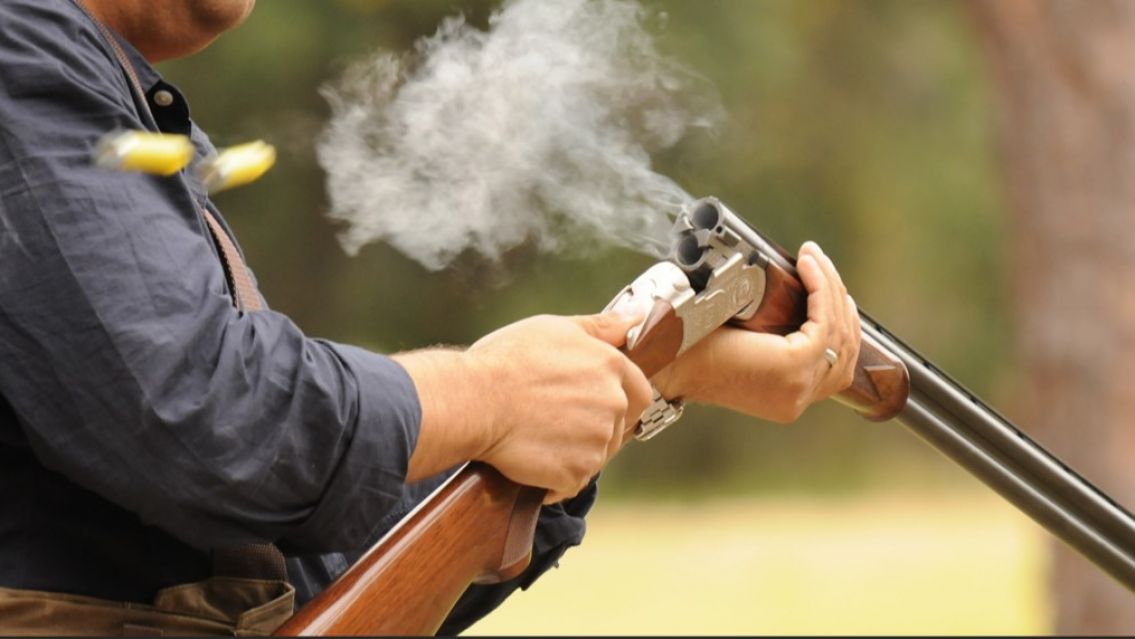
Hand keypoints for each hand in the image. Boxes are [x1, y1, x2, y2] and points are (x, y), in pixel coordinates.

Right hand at [398, 310, 652, 503]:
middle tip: (555, 422)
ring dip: (573, 452)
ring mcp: (597, 442)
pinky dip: (554, 479)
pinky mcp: (575, 473)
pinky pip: (572, 482)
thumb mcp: (556, 328)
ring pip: (595, 455)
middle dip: (593, 428)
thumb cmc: (507, 360)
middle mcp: (612, 404)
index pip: (640, 392)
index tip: (592, 405)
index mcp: (612, 367)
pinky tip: (530, 460)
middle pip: (617, 426)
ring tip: (538, 437)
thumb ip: (601, 327)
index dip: (620, 401)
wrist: (474, 401)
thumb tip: (635, 318)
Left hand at [653, 241, 860, 421]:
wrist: (665, 357)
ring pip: (840, 334)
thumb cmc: (689, 345)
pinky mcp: (794, 366)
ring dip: (833, 290)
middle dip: (839, 301)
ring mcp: (800, 386)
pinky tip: (809, 267)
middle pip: (845, 348)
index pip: (835, 361)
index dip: (836, 319)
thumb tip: (788, 291)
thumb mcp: (742, 342)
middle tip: (819, 264)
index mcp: (787, 397)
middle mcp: (799, 398)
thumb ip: (769, 332)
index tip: (822, 281)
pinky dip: (822, 290)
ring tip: (815, 260)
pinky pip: (824, 323)